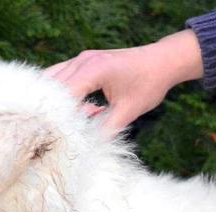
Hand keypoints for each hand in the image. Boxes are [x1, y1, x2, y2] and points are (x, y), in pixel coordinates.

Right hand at [45, 30, 203, 131]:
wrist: (162, 61)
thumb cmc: (149, 84)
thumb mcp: (129, 111)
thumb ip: (106, 129)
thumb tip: (88, 147)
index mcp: (94, 70)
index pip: (63, 96)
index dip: (58, 117)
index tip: (58, 136)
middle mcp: (82, 61)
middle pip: (53, 88)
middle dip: (55, 111)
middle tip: (63, 132)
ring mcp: (80, 59)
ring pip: (53, 81)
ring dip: (59, 103)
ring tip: (78, 120)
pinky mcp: (82, 62)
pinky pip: (62, 78)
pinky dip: (65, 95)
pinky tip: (85, 110)